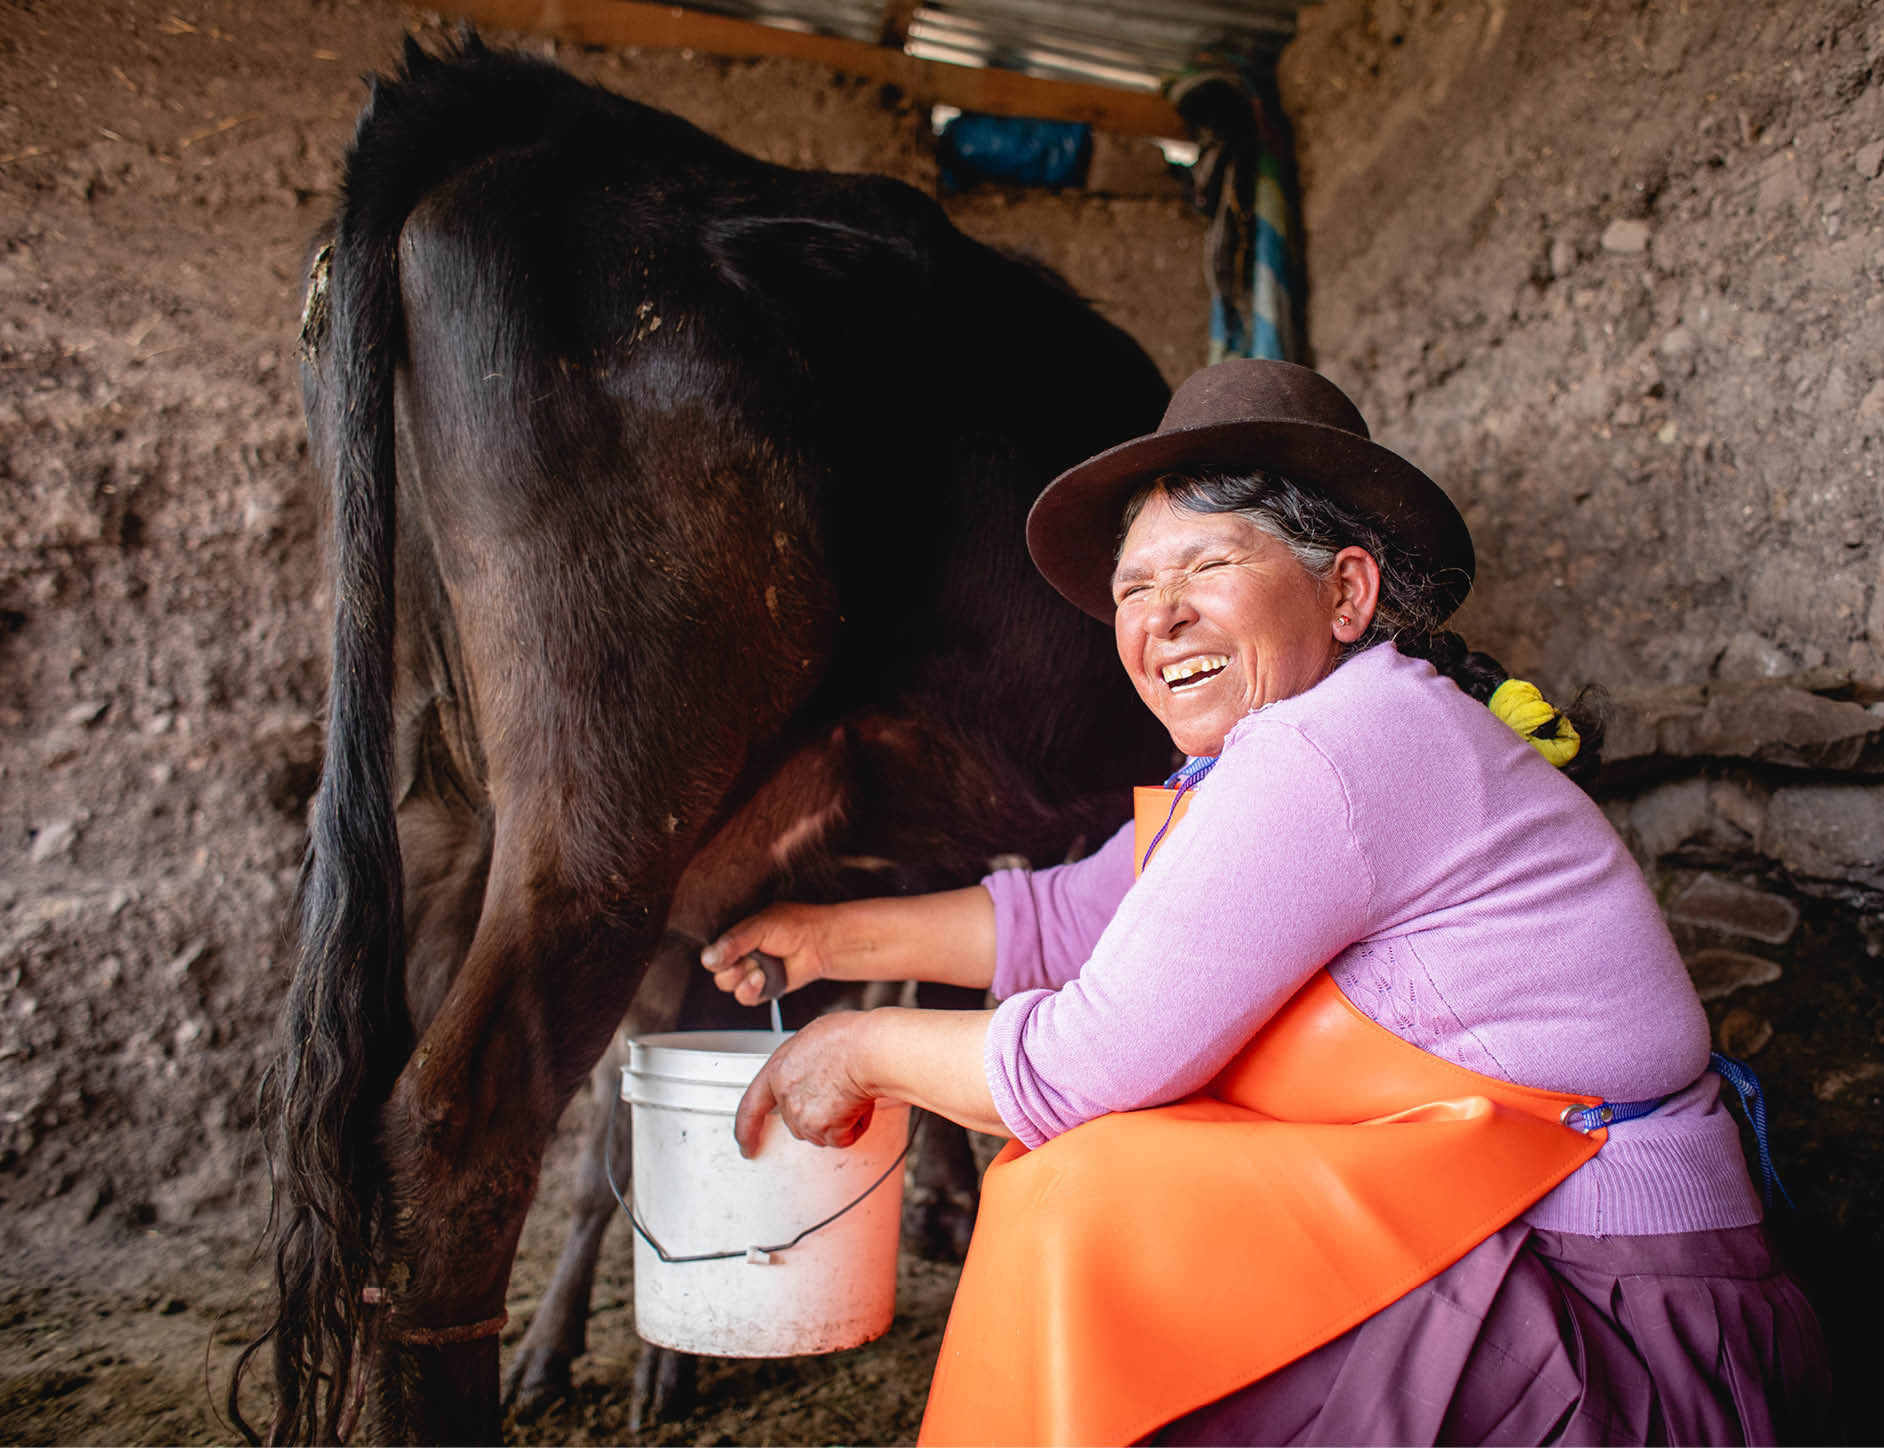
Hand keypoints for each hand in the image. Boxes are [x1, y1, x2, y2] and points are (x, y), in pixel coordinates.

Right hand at [701, 902, 832, 1005]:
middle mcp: (742, 955)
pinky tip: (762, 979)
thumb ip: (733, 943)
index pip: (713, 951)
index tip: (723, 955)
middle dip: (730, 969)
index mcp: (738, 936)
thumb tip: (708, 958)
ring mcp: (751, 972)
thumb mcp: (759, 926)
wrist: (820, 943)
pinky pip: (745, 997)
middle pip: (718, 972)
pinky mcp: (763, 989)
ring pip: (728, 985)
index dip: (716, 956)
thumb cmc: (795, 926)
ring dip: (741, 979)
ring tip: (759, 969)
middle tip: (746, 960)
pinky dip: (751, 990)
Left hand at [734, 1012, 876, 1157]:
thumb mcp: (813, 1039)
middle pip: (796, 1121)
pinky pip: (842, 1138)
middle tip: (838, 1095)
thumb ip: (803, 1063)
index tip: (747, 1143)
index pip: (752, 1106)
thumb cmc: (849, 1037)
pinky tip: (860, 1103)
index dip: (747, 1128)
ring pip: (820, 1131)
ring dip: (838, 1120)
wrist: (867, 1049)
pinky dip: (855, 1126)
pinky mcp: (823, 1128)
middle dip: (818, 1115)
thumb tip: (813, 1069)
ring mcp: (802, 1114)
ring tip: (852, 1091)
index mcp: (778, 1070)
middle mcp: (786, 1094)